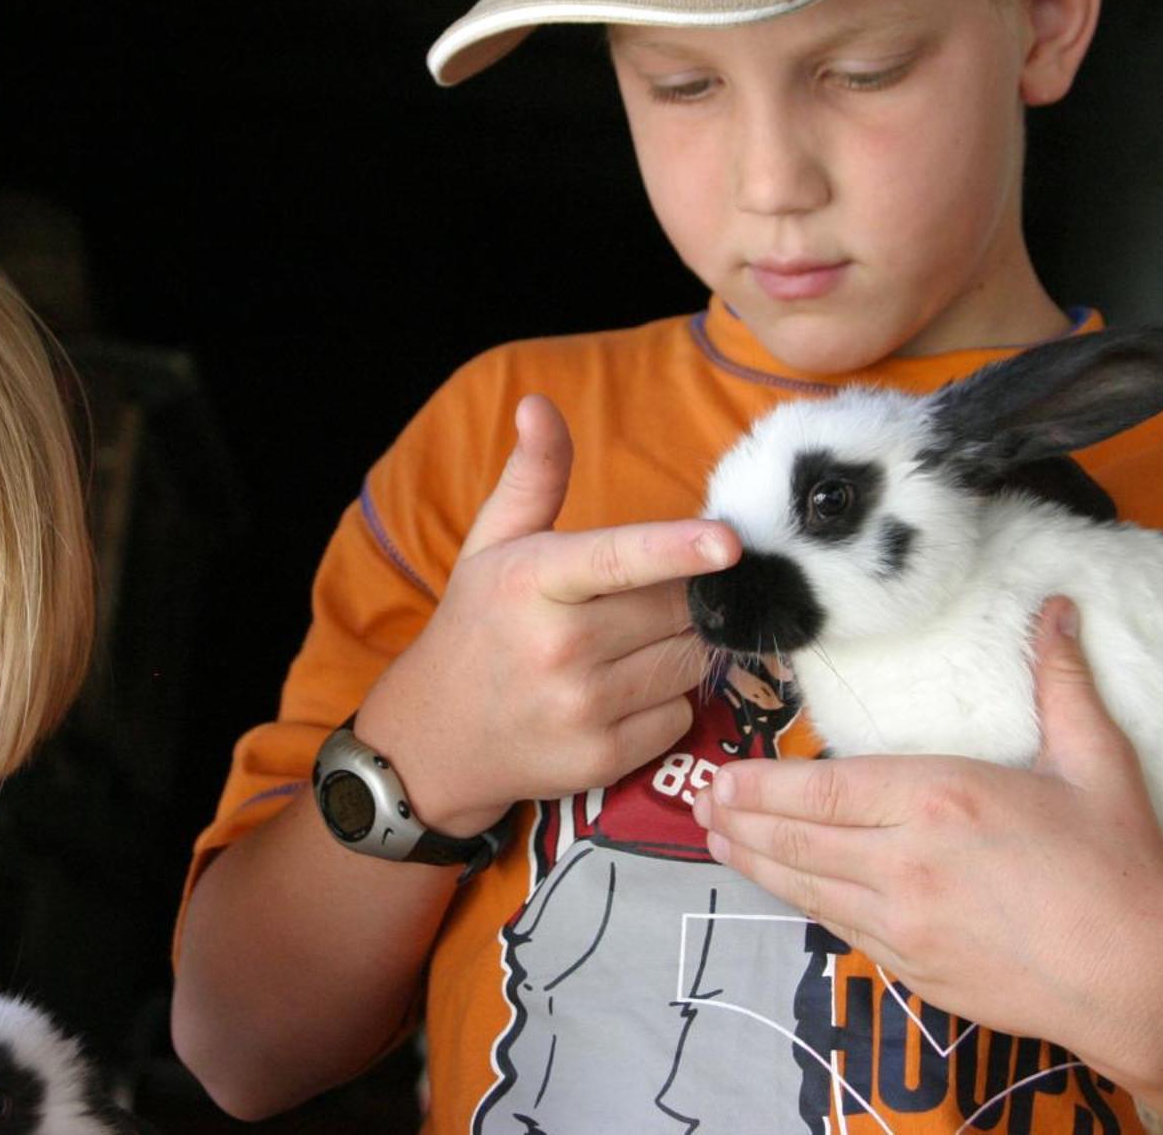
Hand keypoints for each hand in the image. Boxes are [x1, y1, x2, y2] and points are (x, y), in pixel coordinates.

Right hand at [355, 394, 739, 838]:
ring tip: (627, 648)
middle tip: (643, 602)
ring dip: (679, 648)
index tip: (728, 541)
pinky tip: (622, 694)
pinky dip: (667, 701)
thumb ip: (532, 477)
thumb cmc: (475, 627)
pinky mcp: (603, 759)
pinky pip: (680, 714)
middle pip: (677, 608)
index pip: (616, 559)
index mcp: (533, 581)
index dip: (678, 547)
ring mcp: (582, 708)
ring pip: (688, 661)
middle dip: (682, 597)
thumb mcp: (492, 546)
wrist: (433, 741)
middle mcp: (558, 646)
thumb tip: (539, 404)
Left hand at [693, 597, 1162, 1066]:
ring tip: (718, 843)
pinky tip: (788, 893)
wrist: (1145, 981)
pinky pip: (843, 931)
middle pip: (800, 841)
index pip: (824, 790)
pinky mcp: (917, 970)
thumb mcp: (1096, 761)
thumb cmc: (1122, 867)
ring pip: (809, 890)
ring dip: (758, 865)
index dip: (764, 786)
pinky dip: (805, 906)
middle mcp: (906, 863)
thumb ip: (1060, 681)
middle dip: (743, 821)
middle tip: (701, 804)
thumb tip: (1058, 607)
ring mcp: (906, 924)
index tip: (724, 777)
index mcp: (939, 800)